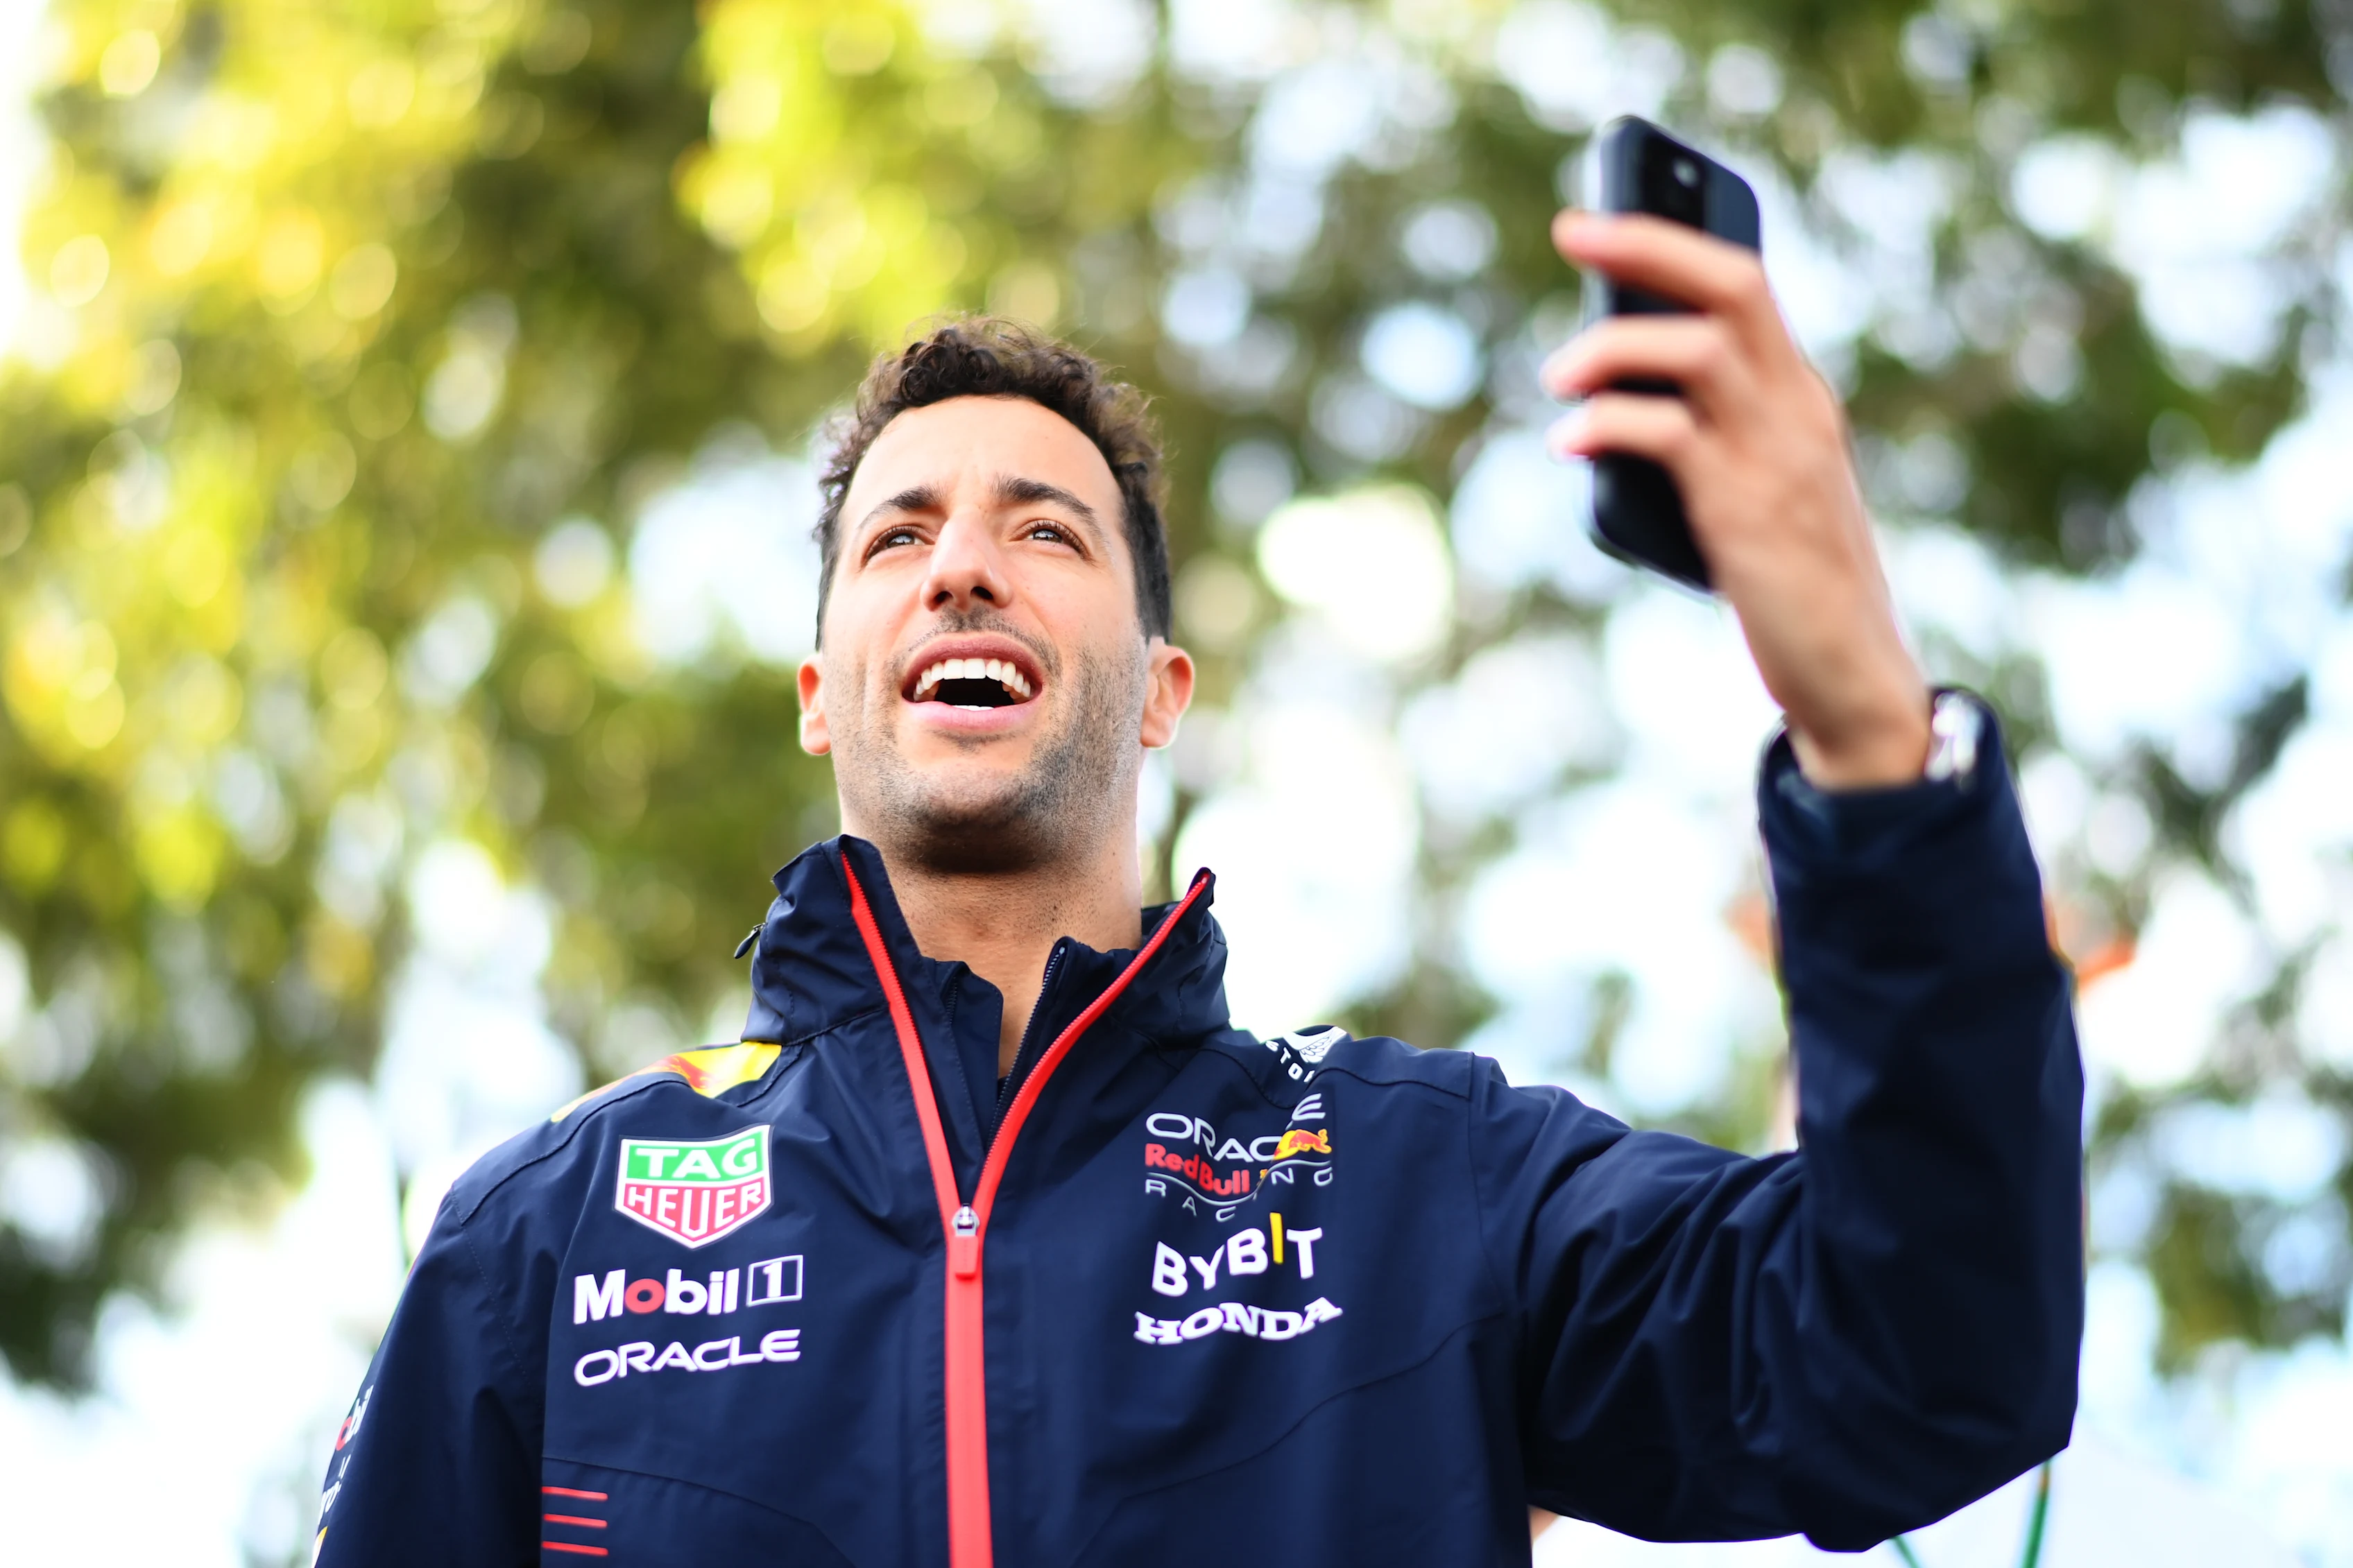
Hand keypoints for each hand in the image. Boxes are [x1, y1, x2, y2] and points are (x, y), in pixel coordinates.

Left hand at [1542, 210, 1929, 789]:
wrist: (1850, 669)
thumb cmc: (1790, 580)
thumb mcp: (1755, 487)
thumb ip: (1708, 434)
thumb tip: (1610, 400)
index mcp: (1800, 396)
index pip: (1744, 283)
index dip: (1671, 239)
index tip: (1602, 219)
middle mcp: (1798, 409)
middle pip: (1729, 286)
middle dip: (1647, 244)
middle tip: (1572, 230)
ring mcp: (1777, 456)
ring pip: (1695, 350)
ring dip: (1612, 348)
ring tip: (1558, 379)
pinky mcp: (1746, 511)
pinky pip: (1668, 434)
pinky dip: (1607, 424)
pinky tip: (1570, 441)